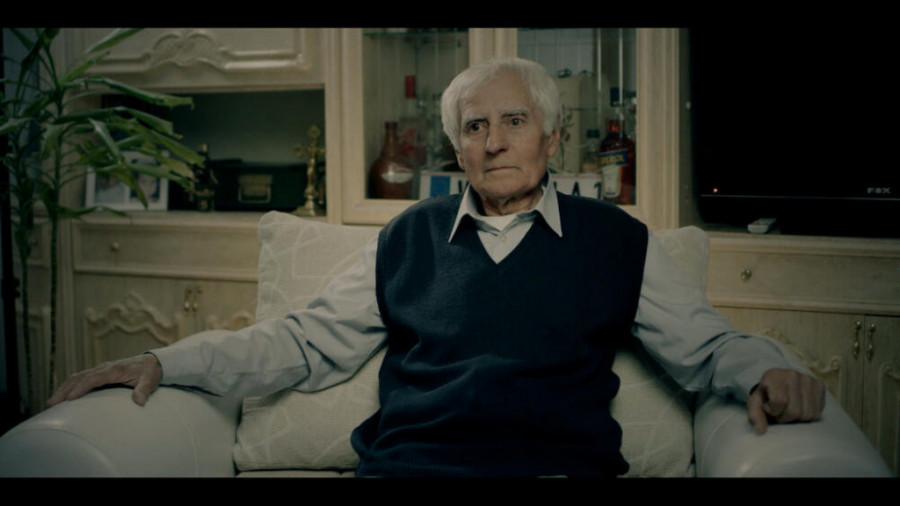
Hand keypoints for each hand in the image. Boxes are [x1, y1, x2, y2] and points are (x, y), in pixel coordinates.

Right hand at [47, 353, 162, 406]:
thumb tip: (139, 401)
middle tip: (50, 403)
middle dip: (64, 389)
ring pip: (77, 377)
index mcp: (113, 370)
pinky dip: (69, 386)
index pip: (92, 378)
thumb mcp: (150, 380)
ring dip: (63, 388)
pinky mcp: (100, 373)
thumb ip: (143, 390)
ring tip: (50, 402)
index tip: (69, 399)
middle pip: (79, 377)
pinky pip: (81, 378)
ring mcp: (100, 370)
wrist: (153, 362)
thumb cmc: (150, 372)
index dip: (80, 388)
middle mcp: (104, 368)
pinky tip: (63, 396)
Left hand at [747, 368, 825, 433]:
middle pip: (794, 411)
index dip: (773, 411)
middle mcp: (792, 374)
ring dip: (797, 417)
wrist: (779, 383)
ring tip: (789, 408)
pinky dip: (808, 414)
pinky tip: (800, 406)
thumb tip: (761, 431)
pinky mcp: (820, 385)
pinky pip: (818, 412)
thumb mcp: (755, 403)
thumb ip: (755, 415)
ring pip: (808, 414)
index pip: (779, 402)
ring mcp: (808, 379)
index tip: (768, 407)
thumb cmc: (766, 395)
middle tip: (780, 410)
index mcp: (773, 376)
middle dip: (784, 417)